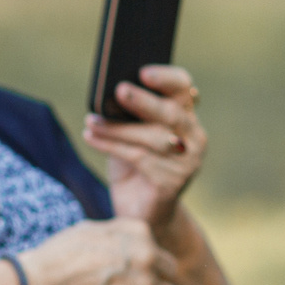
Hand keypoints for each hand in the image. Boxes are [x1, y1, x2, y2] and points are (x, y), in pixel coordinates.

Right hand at [18, 219, 176, 284]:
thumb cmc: (58, 257)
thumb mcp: (90, 230)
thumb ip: (119, 235)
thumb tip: (130, 243)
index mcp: (138, 232)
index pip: (157, 248)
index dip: (145, 260)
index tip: (130, 269)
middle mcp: (148, 256)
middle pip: (169, 271)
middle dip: (155, 279)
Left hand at [82, 65, 207, 230]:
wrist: (142, 213)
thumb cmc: (134, 167)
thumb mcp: (130, 136)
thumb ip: (127, 115)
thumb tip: (106, 93)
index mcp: (186, 118)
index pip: (184, 90)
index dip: (167, 78)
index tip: (143, 71)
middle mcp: (194, 138)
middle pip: (172, 114)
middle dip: (143, 101)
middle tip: (119, 90)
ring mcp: (188, 162)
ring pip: (152, 138)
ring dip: (117, 128)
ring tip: (91, 122)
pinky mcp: (173, 183)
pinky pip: (139, 158)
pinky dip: (111, 146)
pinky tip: (90, 137)